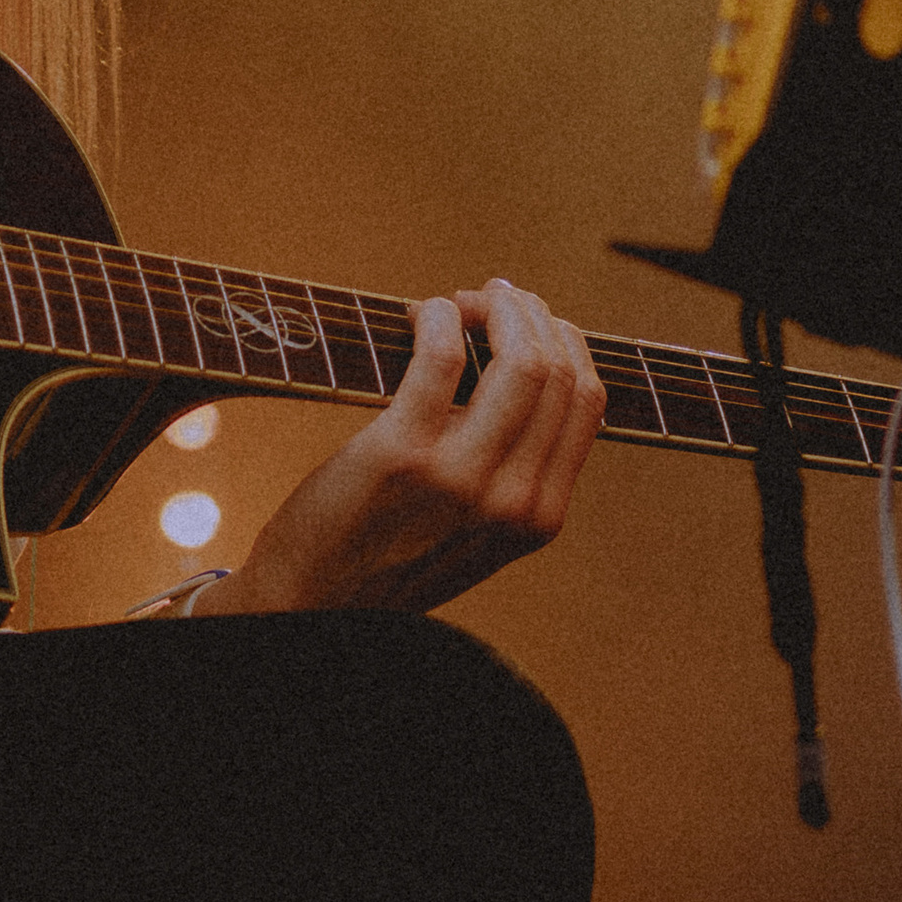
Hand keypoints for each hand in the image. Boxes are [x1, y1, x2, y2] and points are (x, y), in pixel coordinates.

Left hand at [203, 279, 604, 618]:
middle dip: (528, 314)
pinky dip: (438, 316)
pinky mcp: (403, 453)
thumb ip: (511, 465)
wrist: (315, 603)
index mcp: (541, 516)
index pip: (587, 399)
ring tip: (458, 303)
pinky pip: (442, 355)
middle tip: (487, 298)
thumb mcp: (476, 525)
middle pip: (559, 370)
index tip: (523, 320)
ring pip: (521, 360)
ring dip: (492, 308)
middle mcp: (515, 502)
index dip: (561, 339)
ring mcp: (463, 479)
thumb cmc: (388, 550)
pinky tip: (421, 315)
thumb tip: (522, 362)